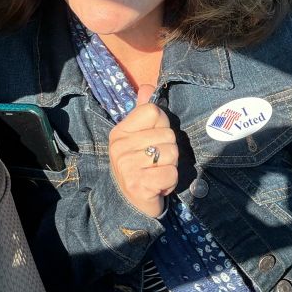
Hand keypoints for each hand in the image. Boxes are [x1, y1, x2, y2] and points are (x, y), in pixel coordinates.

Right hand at [108, 84, 178, 217]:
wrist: (128, 204)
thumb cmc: (138, 166)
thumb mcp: (137, 137)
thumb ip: (143, 112)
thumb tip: (148, 87)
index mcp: (120, 131)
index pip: (153, 111)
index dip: (162, 124)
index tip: (154, 139)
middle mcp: (119, 146)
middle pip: (168, 134)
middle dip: (169, 150)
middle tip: (155, 162)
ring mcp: (127, 166)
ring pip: (172, 153)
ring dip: (170, 166)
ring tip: (156, 173)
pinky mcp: (138, 184)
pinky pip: (171, 173)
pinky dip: (170, 182)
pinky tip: (157, 185)